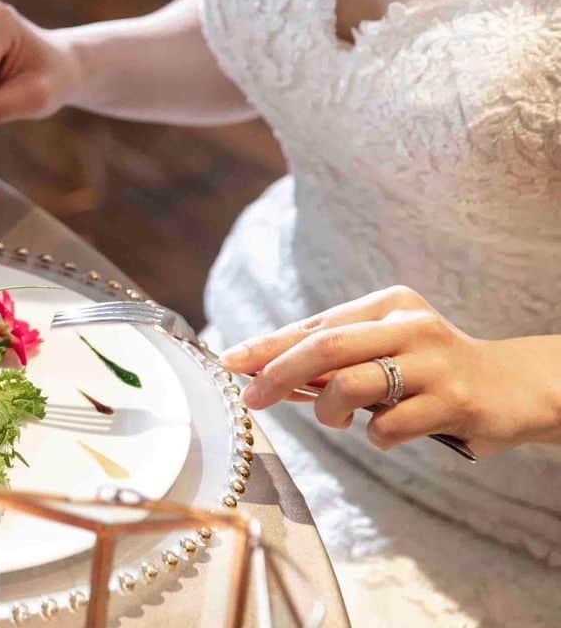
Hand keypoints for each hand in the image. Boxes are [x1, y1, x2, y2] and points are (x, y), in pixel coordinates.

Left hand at [220, 285, 560, 457]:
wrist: (512, 388)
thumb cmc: (430, 371)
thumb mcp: (385, 350)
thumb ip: (335, 359)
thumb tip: (265, 373)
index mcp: (387, 305)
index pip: (314, 325)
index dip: (267, 344)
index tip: (229, 361)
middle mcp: (410, 325)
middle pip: (326, 347)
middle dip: (278, 373)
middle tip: (251, 397)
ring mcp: (434, 363)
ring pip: (352, 385)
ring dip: (329, 411)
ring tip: (336, 419)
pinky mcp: (454, 401)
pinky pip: (389, 426)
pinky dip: (374, 436)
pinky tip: (385, 431)